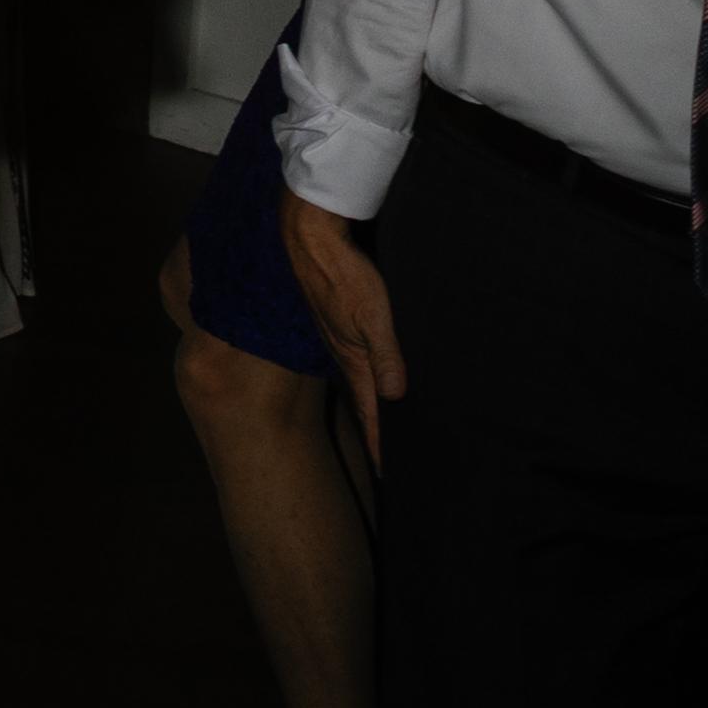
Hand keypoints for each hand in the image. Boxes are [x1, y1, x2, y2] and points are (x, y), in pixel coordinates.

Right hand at [278, 190, 405, 461]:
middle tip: (386, 453)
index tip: (388, 472)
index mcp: (351, 357)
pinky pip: (356, 352)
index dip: (379, 440)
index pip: (369, 409)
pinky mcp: (338, 314)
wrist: (310, 235)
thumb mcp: (372, 316)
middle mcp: (343, 350)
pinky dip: (367, 369)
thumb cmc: (342, 274)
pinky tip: (373, 364)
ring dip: (370, 398)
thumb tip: (397, 397)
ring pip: (359, 374)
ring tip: (383, 415)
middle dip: (375, 425)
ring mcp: (338, 332)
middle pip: (363, 397)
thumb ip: (386, 356)